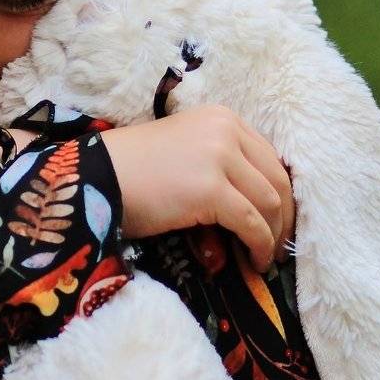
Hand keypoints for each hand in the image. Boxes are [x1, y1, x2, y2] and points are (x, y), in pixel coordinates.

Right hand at [101, 106, 294, 271]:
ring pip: (269, 202)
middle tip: (282, 244)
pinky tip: (255, 262)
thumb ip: (221, 164)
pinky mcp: (211, 189)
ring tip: (267, 258)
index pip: (269, 157)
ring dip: (273, 236)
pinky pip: (251, 224)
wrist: (96, 177)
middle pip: (276, 179)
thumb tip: (256, 207)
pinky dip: (259, 246)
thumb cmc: (132, 170)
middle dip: (284, 216)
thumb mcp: (186, 152)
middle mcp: (226, 130)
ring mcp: (220, 158)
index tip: (280, 218)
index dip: (281, 192)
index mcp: (221, 118)